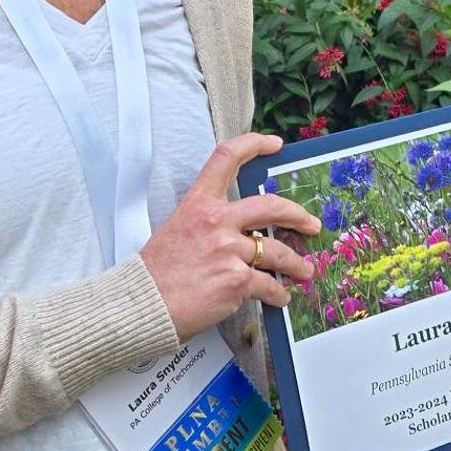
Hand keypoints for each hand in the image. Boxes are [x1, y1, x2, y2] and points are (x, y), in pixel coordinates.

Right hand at [140, 132, 321, 340]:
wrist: (141, 306)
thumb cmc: (154, 275)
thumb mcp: (177, 231)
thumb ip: (207, 225)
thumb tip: (236, 233)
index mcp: (198, 204)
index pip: (227, 157)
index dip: (254, 144)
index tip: (273, 144)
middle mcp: (215, 221)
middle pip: (271, 205)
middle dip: (297, 215)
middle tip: (310, 224)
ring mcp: (228, 250)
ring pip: (277, 252)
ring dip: (295, 264)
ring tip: (303, 270)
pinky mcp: (236, 279)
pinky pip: (269, 285)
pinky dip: (278, 293)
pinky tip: (279, 297)